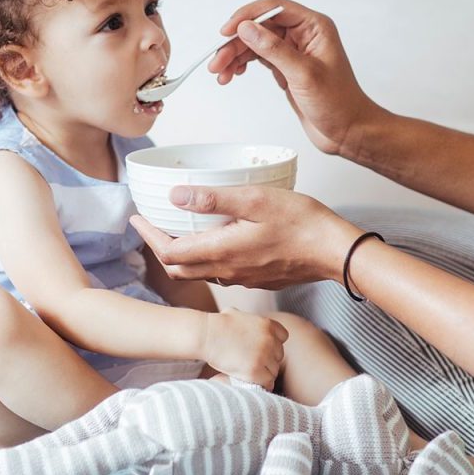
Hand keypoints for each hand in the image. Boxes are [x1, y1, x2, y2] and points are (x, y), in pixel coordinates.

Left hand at [130, 185, 361, 289]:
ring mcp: (241, 278)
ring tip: (177, 230)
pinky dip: (204, 258)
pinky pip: (219, 273)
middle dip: (159, 247)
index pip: (169, 253)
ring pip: (198, 272)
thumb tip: (175, 196)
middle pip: (178, 268)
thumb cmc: (302, 223)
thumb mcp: (255, 200)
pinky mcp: (255, 278)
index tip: (138, 218)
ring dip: (180, 254)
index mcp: (221, 252)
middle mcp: (227, 271)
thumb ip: (213, 199)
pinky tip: (213, 240)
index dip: (148, 236)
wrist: (335, 251)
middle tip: (151, 225)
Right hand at [202, 308, 288, 388]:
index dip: (273, 344)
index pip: (283, 337)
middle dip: (268, 359)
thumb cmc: (217, 323)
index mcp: (268, 325)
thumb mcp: (238, 313)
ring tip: (251, 372)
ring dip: (265, 372)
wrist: (206, 335)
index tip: (262, 348)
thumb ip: (249, 319)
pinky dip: (262, 384)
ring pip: (274, 370)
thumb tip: (244, 319)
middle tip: (254, 362)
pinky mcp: (255, 371)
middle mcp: (269, 340)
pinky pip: (268, 382)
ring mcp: (264, 356)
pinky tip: (253, 381)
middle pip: (279, 355)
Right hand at [208, 0, 381, 156]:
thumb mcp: (304, 75)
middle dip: (236, 42)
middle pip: (260, 27)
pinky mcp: (286, 67)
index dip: (247, 16)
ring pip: (255, 43)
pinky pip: (258, 58)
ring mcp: (293, 51)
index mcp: (314, 26)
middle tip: (218, 61)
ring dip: (235, 55)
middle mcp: (303, 34)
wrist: (348, 131)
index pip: (274, 8)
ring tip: (220, 73)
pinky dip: (243, 64)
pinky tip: (233, 74)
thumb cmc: (339, 103)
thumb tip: (247, 28)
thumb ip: (274, 49)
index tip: (227, 31)